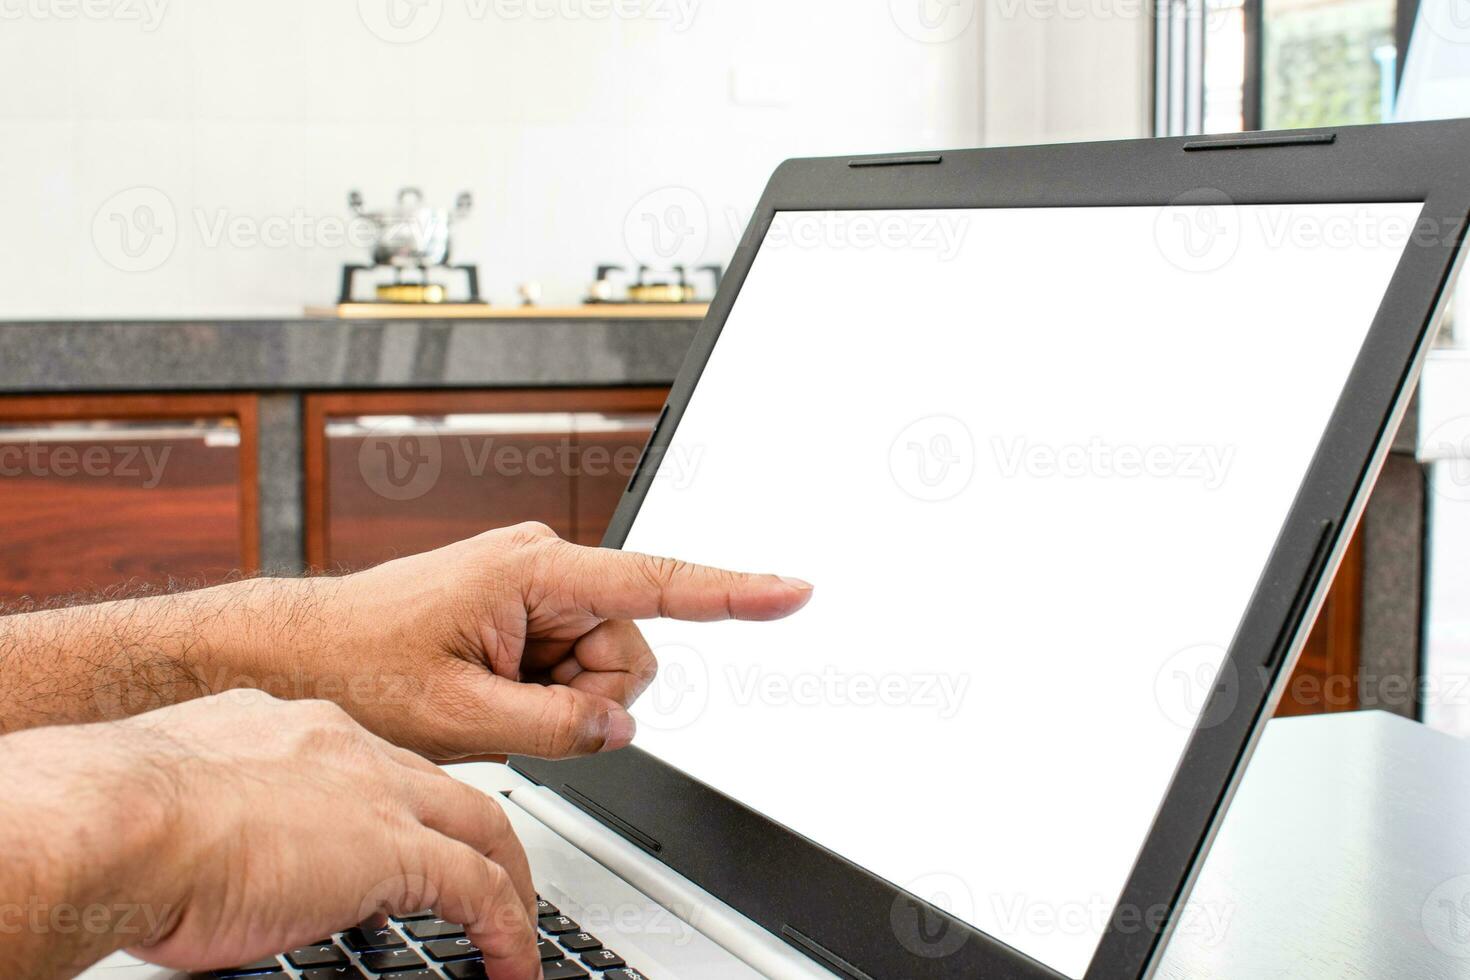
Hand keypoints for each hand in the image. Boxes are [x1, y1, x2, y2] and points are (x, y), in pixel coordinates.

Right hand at [0, 692, 539, 979]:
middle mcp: (347, 746)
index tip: (404, 839)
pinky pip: (480, 890)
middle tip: (496, 880)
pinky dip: (506, 929)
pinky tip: (512, 965)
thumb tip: (233, 856)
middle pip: (446, 788)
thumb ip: (230, 811)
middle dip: (480, 836)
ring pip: (482, 827)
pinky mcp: (394, 849)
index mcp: (294, 729)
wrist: (117, 819)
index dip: (401, 805)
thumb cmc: (118, 818)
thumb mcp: (185, 801)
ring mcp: (377, 793)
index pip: (377, 764)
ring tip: (516, 928)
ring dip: (508, 881)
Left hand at [271, 522, 813, 760]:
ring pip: (602, 662)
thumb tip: (620, 723)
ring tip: (489, 695)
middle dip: (588, 693)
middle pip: (628, 647)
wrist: (299, 651)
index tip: (791, 590)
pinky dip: (543, 690)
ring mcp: (534, 586)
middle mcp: (542, 565)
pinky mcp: (523, 607)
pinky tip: (490, 688)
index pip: (657, 585)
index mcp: (533, 571)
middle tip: (513, 708)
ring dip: (560, 697)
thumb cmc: (356, 662)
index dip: (733, 593)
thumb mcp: (459, 715)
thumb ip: (556, 724)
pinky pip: (570, 661)